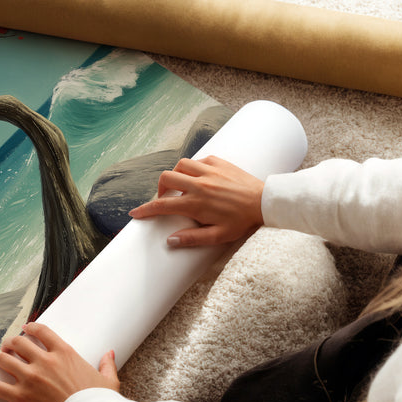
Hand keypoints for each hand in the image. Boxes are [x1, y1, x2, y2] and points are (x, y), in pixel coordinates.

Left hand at [0, 322, 118, 401]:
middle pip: (19, 343)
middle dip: (11, 342)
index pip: (42, 332)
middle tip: (7, 346)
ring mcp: (30, 378)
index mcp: (64, 353)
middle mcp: (44, 361)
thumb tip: (110, 353)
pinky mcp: (20, 397)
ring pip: (5, 360)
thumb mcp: (108, 380)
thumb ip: (106, 364)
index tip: (25, 328)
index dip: (30, 327)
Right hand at [129, 155, 263, 247]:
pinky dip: (194, 167)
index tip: (135, 213)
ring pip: (180, 165)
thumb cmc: (242, 221)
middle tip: (166, 198)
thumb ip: (192, 239)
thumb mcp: (218, 236)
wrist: (265, 202)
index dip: (145, 210)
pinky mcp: (219, 162)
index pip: (162, 206)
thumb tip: (170, 241)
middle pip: (166, 178)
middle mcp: (199, 184)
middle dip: (160, 188)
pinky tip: (199, 177)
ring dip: (176, 175)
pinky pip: (198, 160)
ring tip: (182, 186)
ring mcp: (209, 171)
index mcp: (196, 203)